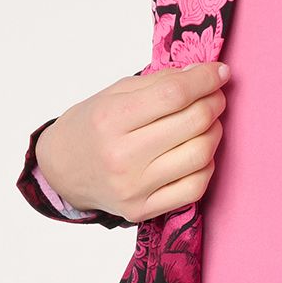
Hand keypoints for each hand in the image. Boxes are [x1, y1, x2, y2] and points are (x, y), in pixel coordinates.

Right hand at [38, 60, 230, 222]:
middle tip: (214, 95)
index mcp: (111, 119)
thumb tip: (204, 73)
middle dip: (214, 102)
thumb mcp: (116, 92)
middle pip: (193, 123)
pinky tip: (198, 151)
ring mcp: (134, 188)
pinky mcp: (142, 211)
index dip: (205, 79)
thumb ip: (161, 81)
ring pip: (200, 155)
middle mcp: (122, 157)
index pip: (174, 94)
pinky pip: (195, 188)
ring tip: (207, 122)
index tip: (219, 72)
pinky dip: (206, 165)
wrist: (62, 170)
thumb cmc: (92, 126)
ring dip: (214, 131)